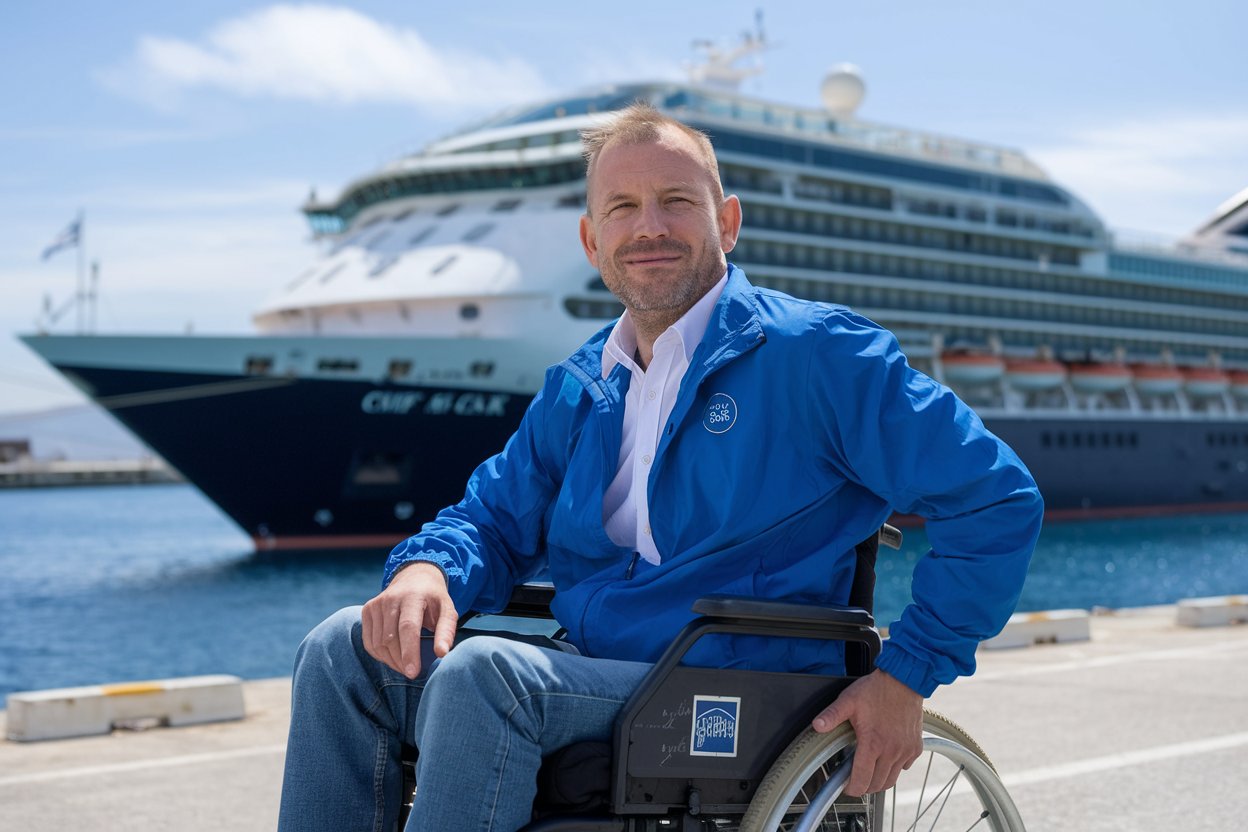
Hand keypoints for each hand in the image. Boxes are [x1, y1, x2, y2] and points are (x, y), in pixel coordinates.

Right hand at [361, 562, 457, 678]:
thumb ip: (446, 631)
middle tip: (413, 673)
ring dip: (391, 661)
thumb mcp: (448, 610)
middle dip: (401, 661)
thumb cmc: (433, 599)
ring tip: (406, 666)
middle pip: (390, 638)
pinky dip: (380, 655)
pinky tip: (393, 658)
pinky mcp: (367, 610)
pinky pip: (369, 642)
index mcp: (413, 596)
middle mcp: (390, 598)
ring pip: (378, 643)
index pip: (407, 627)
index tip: (413, 672)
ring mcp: (376, 604)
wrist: (415, 578)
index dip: (409, 652)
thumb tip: (442, 654)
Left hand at [811, 669, 923, 796]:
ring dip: (879, 780)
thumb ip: (831, 715)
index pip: (862, 781)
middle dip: (864, 786)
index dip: (852, 788)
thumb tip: (816, 726)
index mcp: (872, 744)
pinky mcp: (915, 747)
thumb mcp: (848, 701)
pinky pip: (905, 767)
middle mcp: (891, 751)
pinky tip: (886, 757)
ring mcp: (905, 751)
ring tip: (869, 771)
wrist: (904, 681)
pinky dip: (895, 768)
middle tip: (855, 778)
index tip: (846, 786)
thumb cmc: (876, 690)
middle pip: (877, 785)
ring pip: (892, 780)